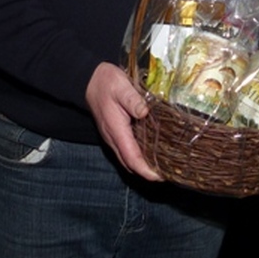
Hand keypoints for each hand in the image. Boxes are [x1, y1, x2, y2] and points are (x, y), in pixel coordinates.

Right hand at [85, 62, 161, 180]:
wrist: (89, 81)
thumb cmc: (106, 83)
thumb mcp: (121, 86)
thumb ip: (132, 99)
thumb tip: (144, 112)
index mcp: (116, 129)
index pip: (131, 158)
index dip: (146, 170)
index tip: (160, 177)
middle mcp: (113, 138)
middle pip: (130, 164)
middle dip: (148, 172)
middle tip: (169, 172)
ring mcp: (113, 137)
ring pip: (128, 159)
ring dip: (143, 166)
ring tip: (164, 166)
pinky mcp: (115, 133)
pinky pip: (127, 151)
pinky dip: (139, 156)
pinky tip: (152, 152)